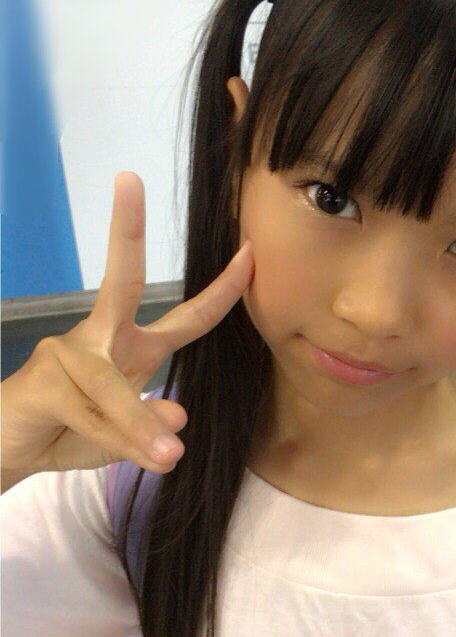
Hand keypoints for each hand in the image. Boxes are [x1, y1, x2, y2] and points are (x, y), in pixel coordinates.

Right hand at [1, 172, 254, 477]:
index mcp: (131, 347)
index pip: (187, 318)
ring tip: (166, 458)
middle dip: (128, 230)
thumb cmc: (66, 435)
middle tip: (128, 178)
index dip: (222, 291)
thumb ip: (149, 428)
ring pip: (117, 386)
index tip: (249, 253)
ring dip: (137, 425)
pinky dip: (109, 439)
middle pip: (122, 280)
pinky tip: (94, 447)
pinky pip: (92, 412)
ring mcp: (67, 352)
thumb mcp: (121, 440)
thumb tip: (179, 414)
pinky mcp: (44, 379)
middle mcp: (101, 338)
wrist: (5, 453)